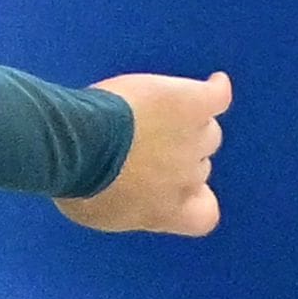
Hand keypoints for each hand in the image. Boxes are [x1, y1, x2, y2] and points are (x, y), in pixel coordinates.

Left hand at [59, 71, 230, 235]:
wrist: (81, 144)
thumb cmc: (78, 179)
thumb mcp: (99, 210)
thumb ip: (127, 203)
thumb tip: (127, 192)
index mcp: (166, 211)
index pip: (204, 215)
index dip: (194, 198)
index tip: (179, 188)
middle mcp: (187, 178)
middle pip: (198, 165)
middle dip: (174, 155)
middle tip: (144, 140)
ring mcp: (194, 139)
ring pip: (207, 132)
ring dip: (188, 123)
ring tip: (161, 110)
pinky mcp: (194, 104)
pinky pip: (219, 96)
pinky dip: (217, 90)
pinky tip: (214, 82)